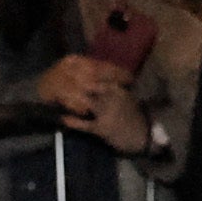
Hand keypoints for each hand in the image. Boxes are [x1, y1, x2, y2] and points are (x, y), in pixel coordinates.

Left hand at [35, 54, 152, 155]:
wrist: (144, 135)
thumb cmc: (131, 115)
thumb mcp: (124, 96)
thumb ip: (110, 86)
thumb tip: (93, 75)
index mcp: (118, 87)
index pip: (97, 73)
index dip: (81, 69)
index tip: (68, 65)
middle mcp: (113, 96)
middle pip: (88, 85)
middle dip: (72, 82)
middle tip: (57, 80)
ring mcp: (108, 112)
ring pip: (85, 102)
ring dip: (70, 100)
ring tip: (57, 98)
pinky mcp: (103, 128)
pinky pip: (85, 124)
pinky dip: (73, 122)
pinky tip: (63, 119)